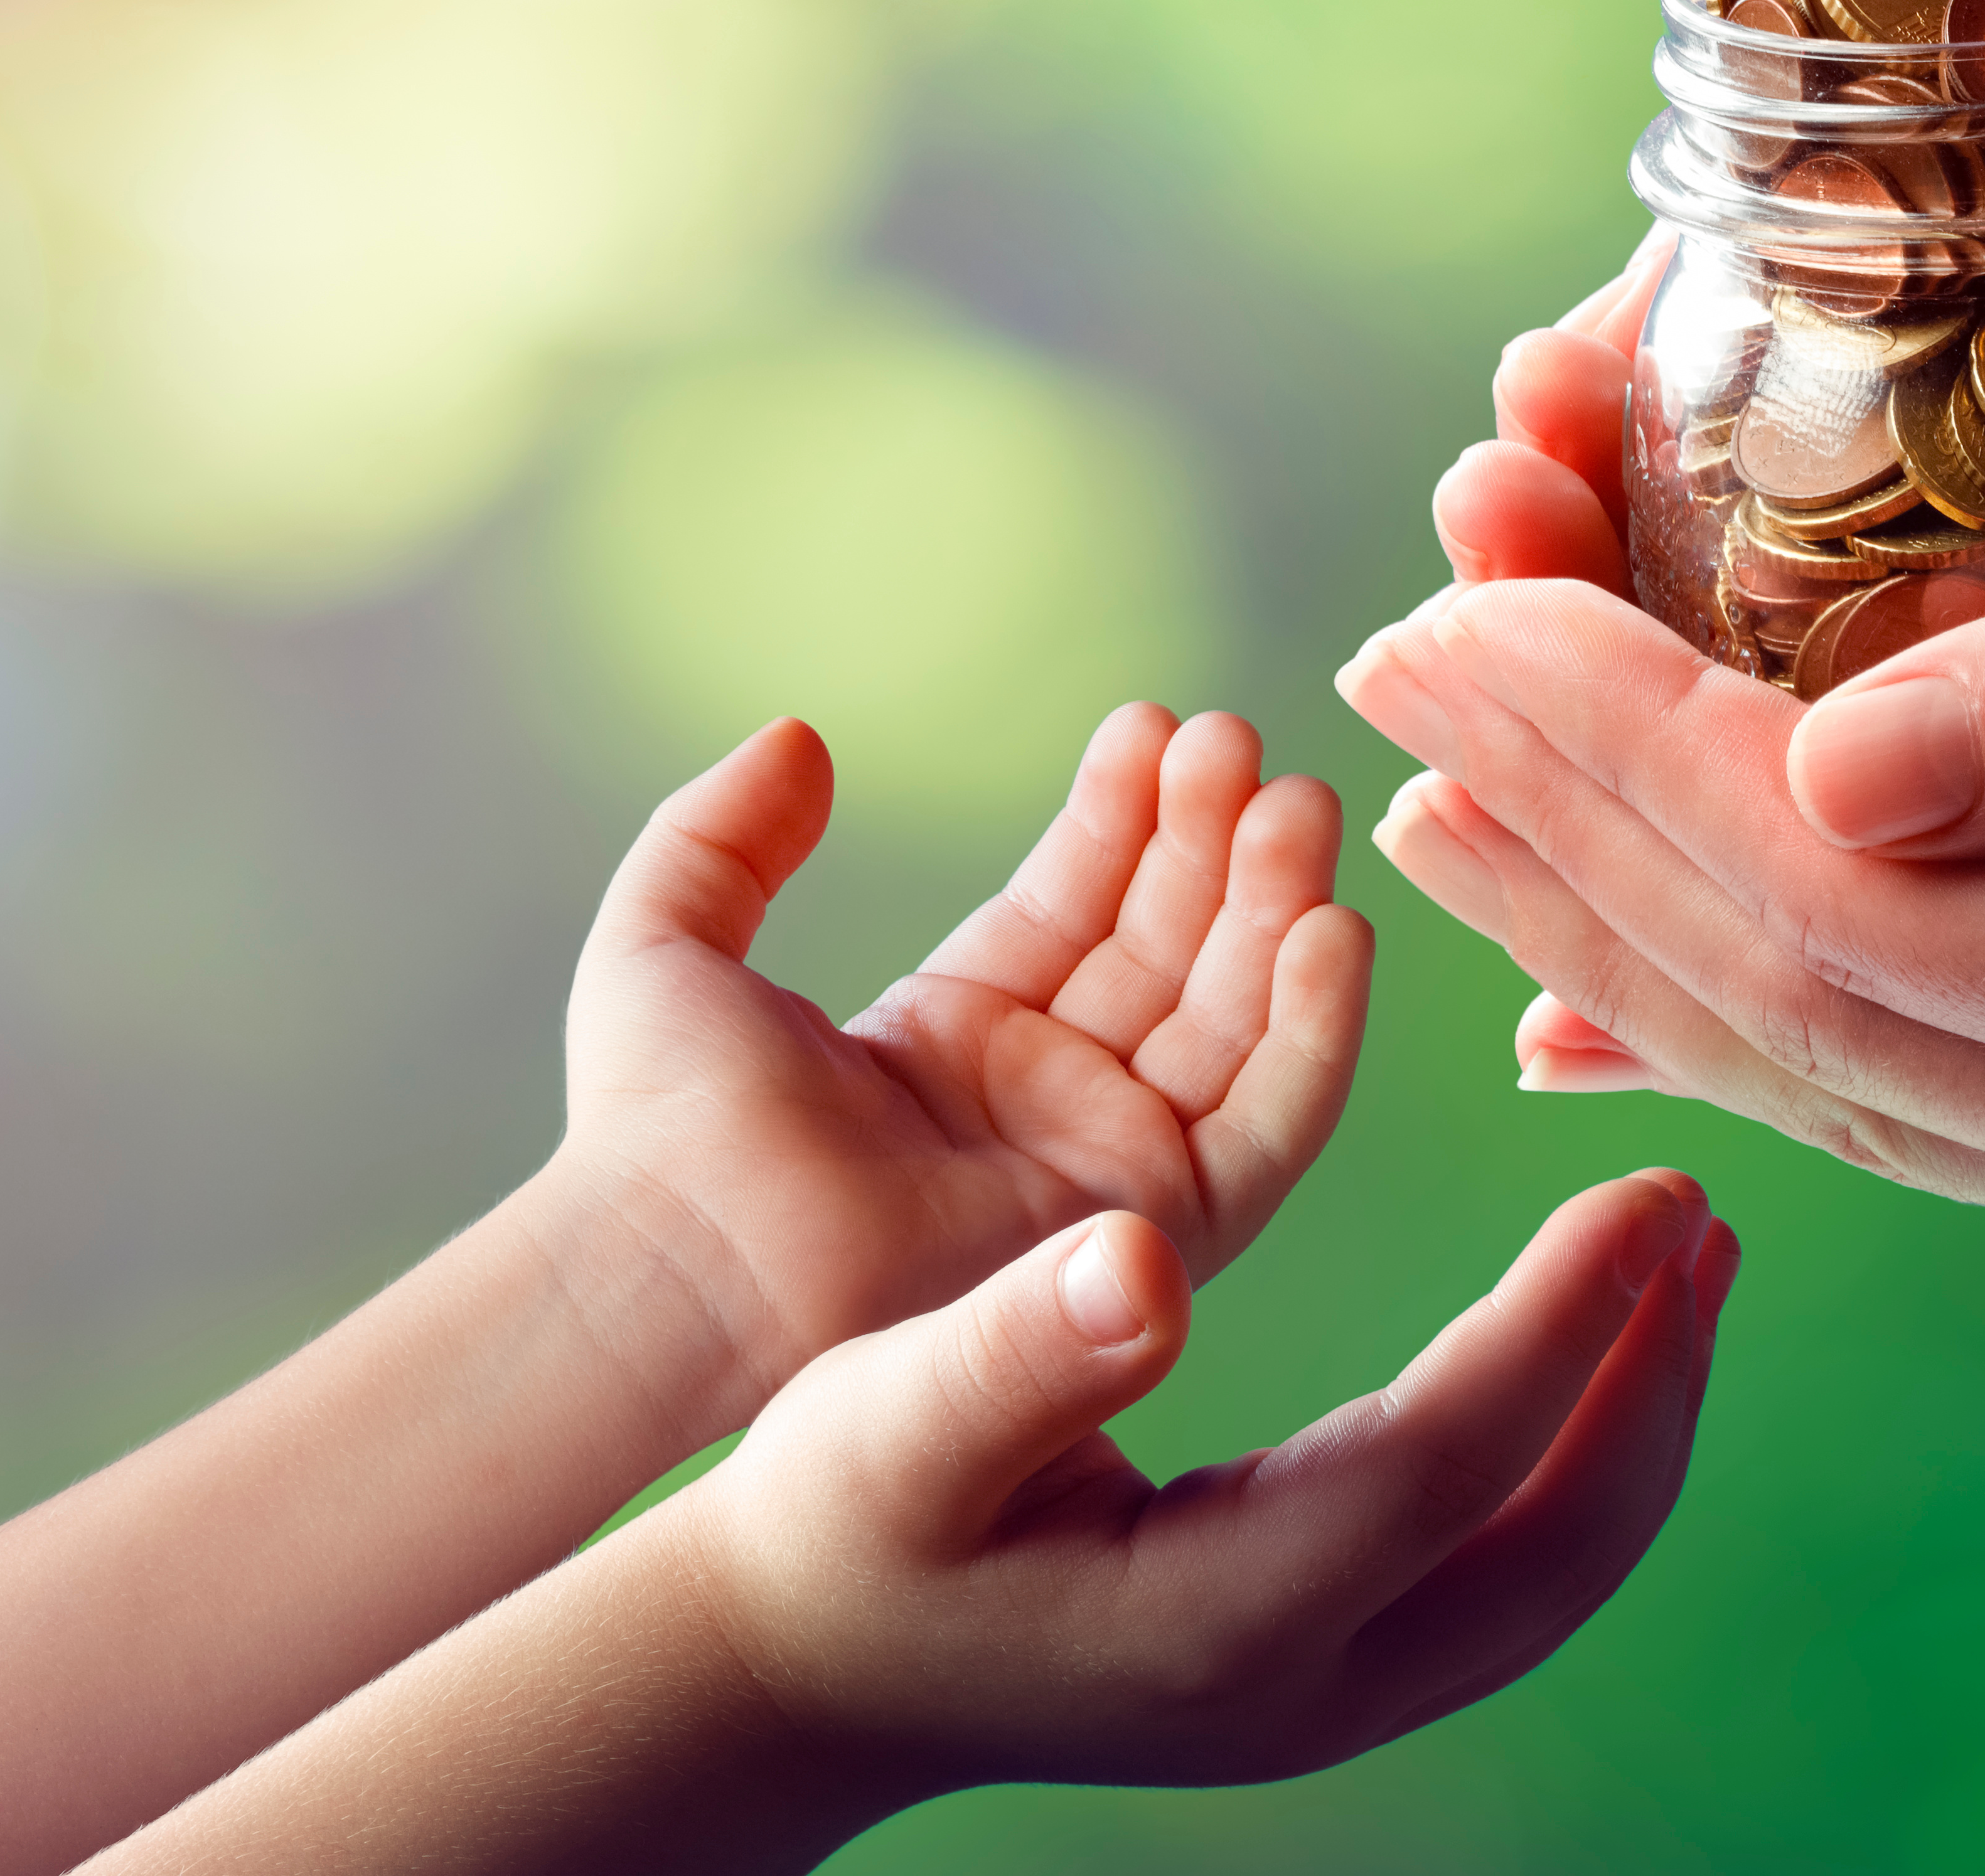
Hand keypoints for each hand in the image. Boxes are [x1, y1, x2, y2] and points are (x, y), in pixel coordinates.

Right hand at [71, 1185, 1734, 1875]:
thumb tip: (1142, 1261)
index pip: (1458, 1459)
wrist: (793, 1671)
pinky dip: (1560, 1454)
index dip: (1568, 1325)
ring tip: (1669, 1270)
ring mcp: (1316, 1697)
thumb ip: (1017, 1348)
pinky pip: (1494, 1565)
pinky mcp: (1306, 1669)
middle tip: (1702, 1224)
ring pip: (1545, 1573)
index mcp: (1221, 1615)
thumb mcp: (888, 1426)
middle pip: (1556, 1549)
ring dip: (1626, 1421)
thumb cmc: (831, 1523)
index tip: (1651, 1190)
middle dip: (1652, 1386)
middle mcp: (1301, 1683)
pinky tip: (1562, 1349)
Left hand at [545, 710, 1372, 1425]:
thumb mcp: (669, 936)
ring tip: (1296, 803)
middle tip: (1241, 741)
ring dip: (1273, 910)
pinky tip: (1330, 931)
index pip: (1074, 906)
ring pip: (1227, 1021)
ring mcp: (1098, 1169)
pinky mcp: (1145, 1231)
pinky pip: (1264, 1129)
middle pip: (1164, 951)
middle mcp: (1037, 1100)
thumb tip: (802, 738)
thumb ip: (727, 833)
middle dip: (1213, 844)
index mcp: (947, 1038)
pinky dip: (1310, 1034)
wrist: (679, 1260)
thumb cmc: (654, 1127)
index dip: (1122, 817)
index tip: (1156, 723)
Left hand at [1349, 398, 1984, 1268]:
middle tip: (1386, 671)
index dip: (1612, 740)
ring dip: (1630, 945)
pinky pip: (1962, 1111)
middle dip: (1569, 837)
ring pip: (1863, 1085)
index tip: (1447, 592)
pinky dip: (1774, 1034)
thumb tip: (1824, 767)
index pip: (1841, 888)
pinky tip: (1624, 982)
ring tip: (1448, 806)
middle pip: (1816, 1005)